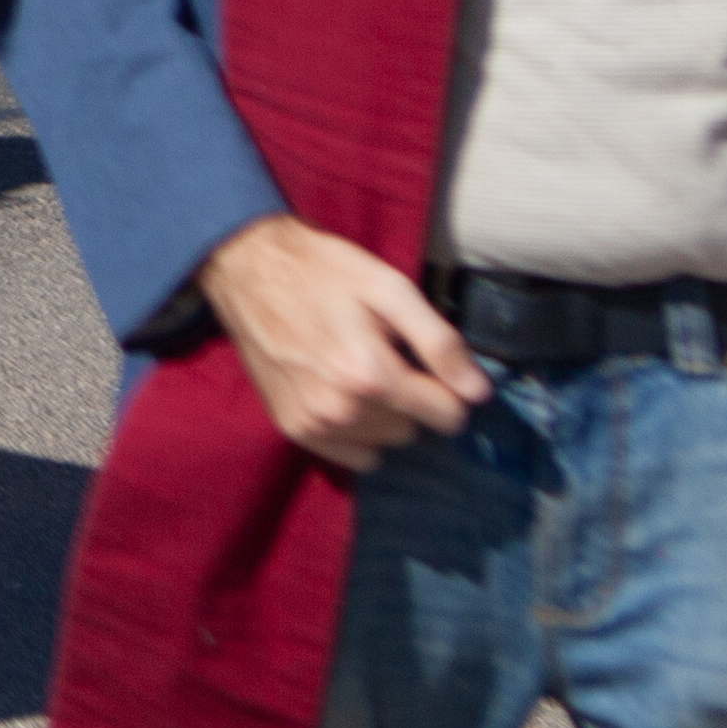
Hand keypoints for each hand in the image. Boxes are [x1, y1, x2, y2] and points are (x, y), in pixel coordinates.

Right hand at [194, 216, 490, 474]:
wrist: (249, 271)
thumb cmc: (324, 273)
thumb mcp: (390, 288)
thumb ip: (438, 342)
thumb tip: (477, 393)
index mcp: (369, 375)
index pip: (447, 414)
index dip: (447, 386)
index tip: (426, 362)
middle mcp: (341, 411)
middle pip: (413, 428)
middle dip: (409, 399)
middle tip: (383, 356)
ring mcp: (313, 424)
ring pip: (384, 443)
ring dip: (381, 416)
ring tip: (357, 371)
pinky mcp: (292, 429)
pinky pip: (352, 456)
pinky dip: (355, 431)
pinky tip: (338, 392)